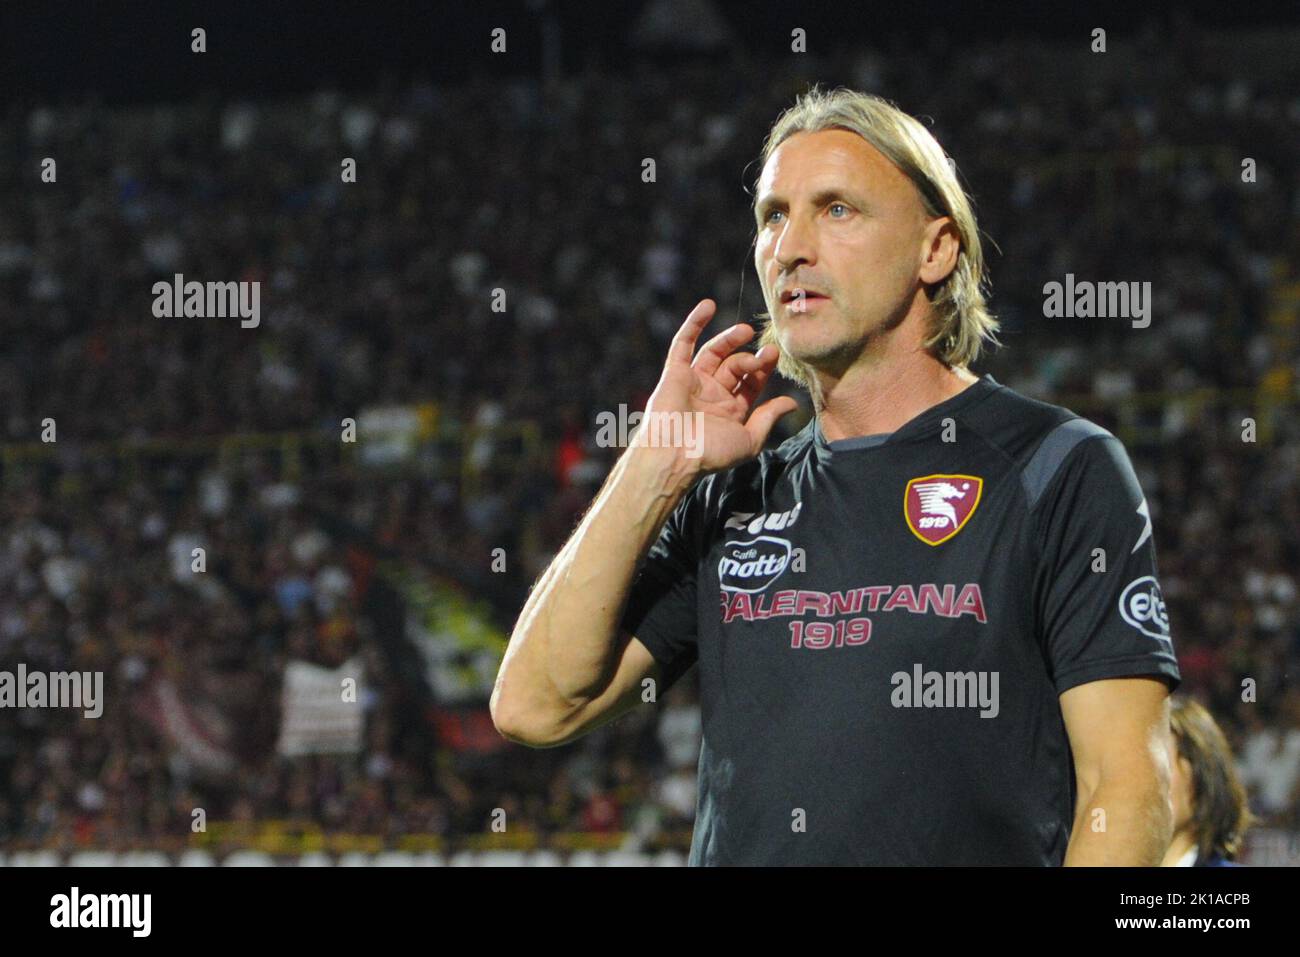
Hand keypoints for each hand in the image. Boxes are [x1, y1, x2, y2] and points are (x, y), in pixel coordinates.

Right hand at [637, 298, 798, 474]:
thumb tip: (792, 403)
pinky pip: (683, 343)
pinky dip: (694, 323)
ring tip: (745, 331)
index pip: (751, 383)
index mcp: (729, 410)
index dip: (763, 369)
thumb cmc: (710, 453)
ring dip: (730, 339)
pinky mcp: (674, 372)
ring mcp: (693, 381)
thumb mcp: (749, 440)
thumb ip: (769, 418)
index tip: (774, 355)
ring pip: (714, 352)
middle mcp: (711, 394)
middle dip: (751, 359)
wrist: (675, 454)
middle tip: (766, 352)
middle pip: (735, 366)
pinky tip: (708, 305)